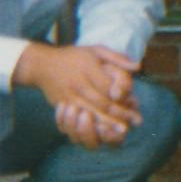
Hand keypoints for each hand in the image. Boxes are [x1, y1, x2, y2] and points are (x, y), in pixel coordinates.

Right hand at [14, 43, 140, 148]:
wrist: (43, 64)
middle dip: (118, 114)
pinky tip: (101, 130)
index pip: (108, 86)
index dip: (122, 96)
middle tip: (133, 122)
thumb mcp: (96, 50)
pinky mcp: (61, 104)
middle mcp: (79, 83)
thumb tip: (138, 66)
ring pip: (90, 113)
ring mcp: (69, 95)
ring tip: (121, 131)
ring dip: (107, 123)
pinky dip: (90, 125)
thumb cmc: (74, 56)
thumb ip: (117, 58)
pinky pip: (77, 118)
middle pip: (101, 103)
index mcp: (89, 69)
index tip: (135, 104)